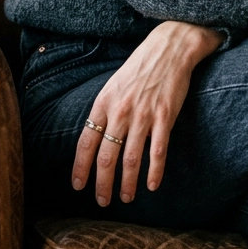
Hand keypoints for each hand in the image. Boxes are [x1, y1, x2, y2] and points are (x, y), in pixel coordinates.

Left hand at [72, 20, 222, 205]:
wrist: (169, 47)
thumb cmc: (139, 67)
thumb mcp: (113, 85)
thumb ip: (105, 111)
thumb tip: (95, 138)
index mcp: (104, 103)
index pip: (86, 142)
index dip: (81, 167)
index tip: (78, 186)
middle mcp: (121, 111)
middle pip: (106, 156)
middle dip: (102, 183)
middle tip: (103, 201)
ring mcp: (143, 114)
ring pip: (131, 159)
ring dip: (127, 183)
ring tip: (126, 198)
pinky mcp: (165, 116)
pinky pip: (158, 151)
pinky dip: (154, 172)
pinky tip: (152, 185)